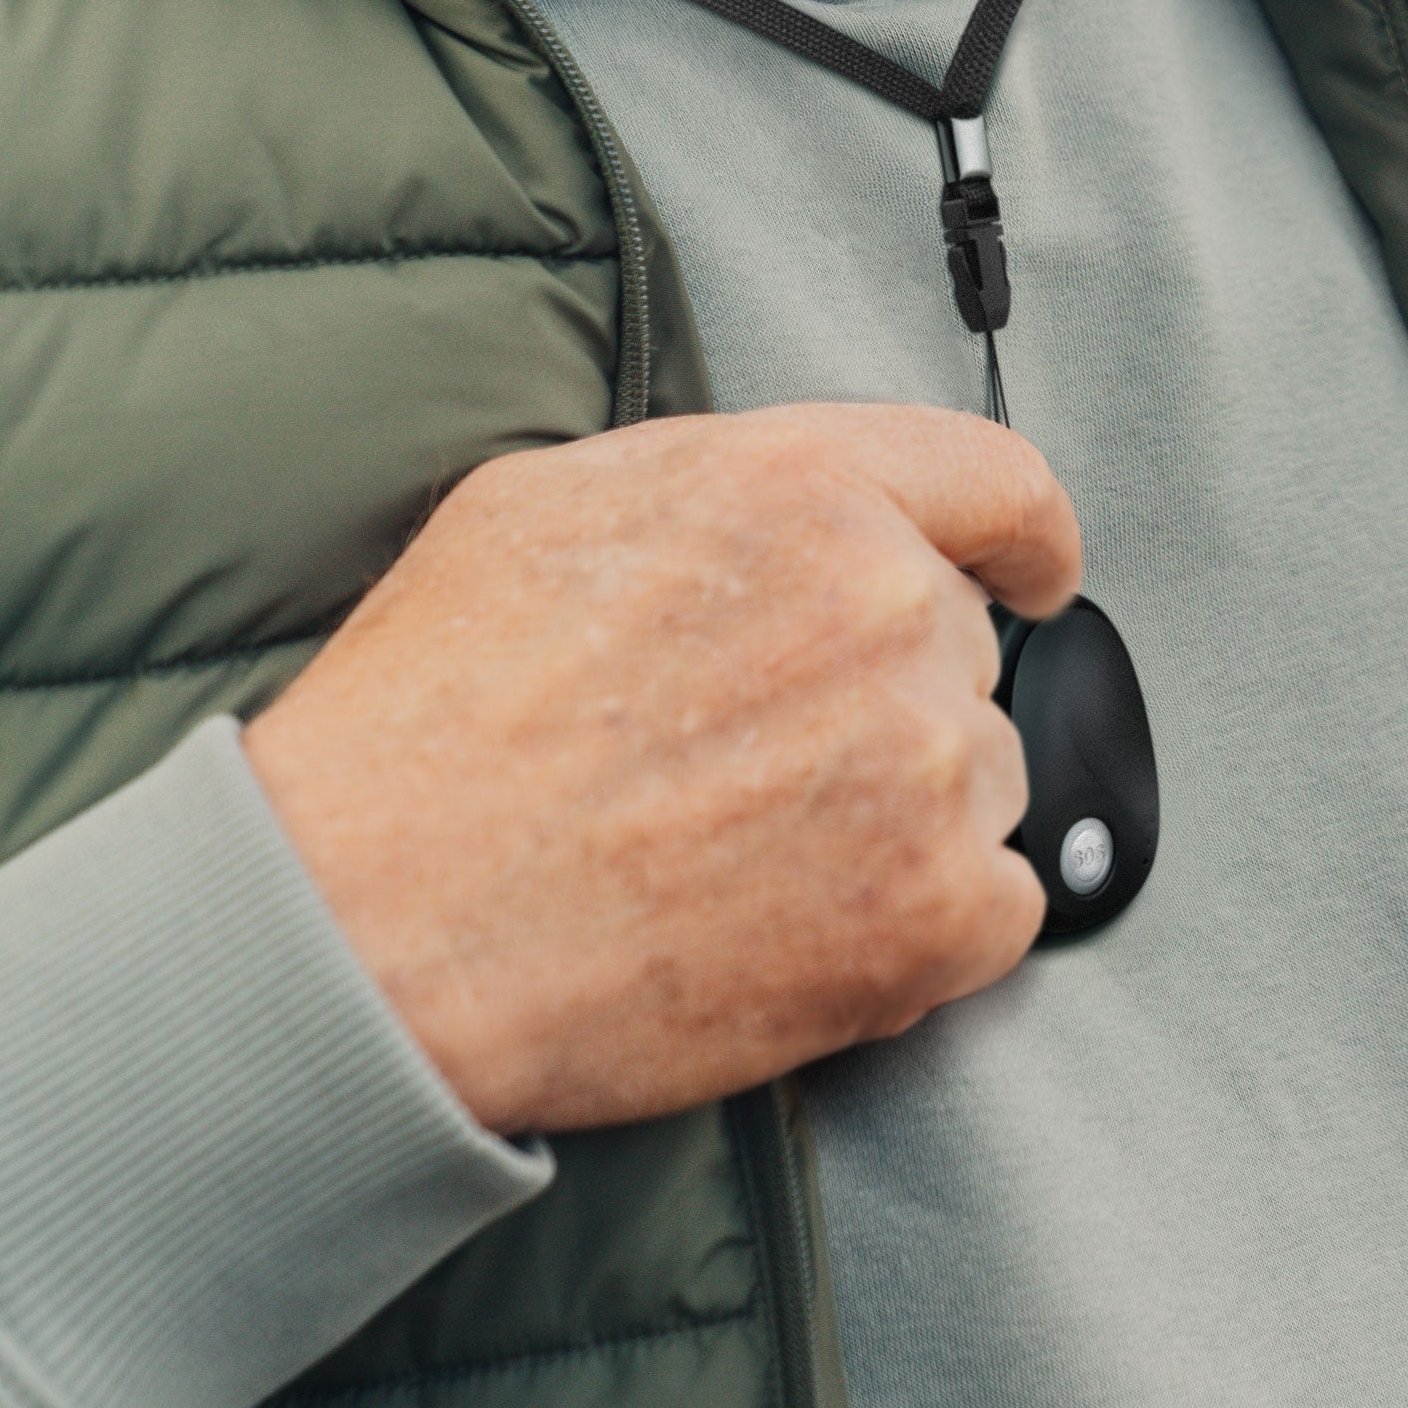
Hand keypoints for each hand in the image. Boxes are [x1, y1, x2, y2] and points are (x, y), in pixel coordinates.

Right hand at [243, 403, 1079, 1133]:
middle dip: (883, 694)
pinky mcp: (931, 916)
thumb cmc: (431, 718)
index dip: (1024, 535)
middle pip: (965, 648)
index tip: (1035, 573)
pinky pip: (999, 904)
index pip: (999, 483)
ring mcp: (922, 763)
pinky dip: (925, 922)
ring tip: (742, 848)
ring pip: (980, 776)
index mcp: (804, 488)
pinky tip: (803, 923)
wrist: (372, 920)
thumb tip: (793, 516)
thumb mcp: (548, 504)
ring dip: (899, 809)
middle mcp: (888, 607)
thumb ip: (722, 486)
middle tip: (748, 758)